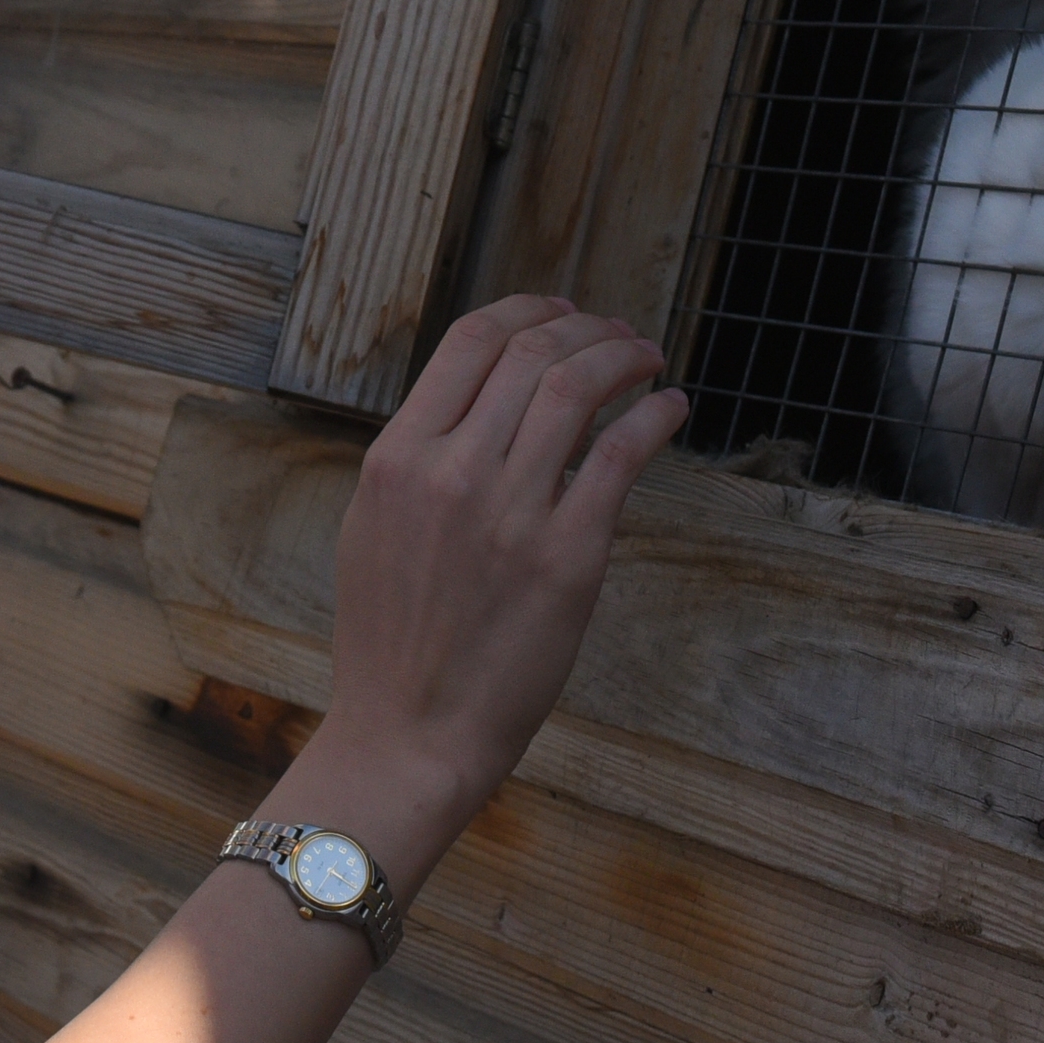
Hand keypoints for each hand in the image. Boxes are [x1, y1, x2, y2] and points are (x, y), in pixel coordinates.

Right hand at [316, 298, 682, 833]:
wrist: (410, 732)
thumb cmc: (392, 641)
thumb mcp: (374, 527)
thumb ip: (420, 460)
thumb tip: (480, 405)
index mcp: (397, 457)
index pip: (469, 340)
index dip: (527, 310)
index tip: (560, 312)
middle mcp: (450, 470)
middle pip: (532, 351)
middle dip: (587, 327)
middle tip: (618, 335)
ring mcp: (510, 511)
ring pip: (578, 387)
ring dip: (624, 358)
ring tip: (647, 360)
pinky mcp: (568, 556)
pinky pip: (621, 455)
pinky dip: (654, 416)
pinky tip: (669, 409)